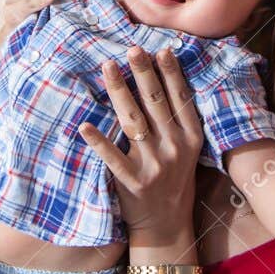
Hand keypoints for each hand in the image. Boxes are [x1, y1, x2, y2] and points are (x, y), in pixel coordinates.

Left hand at [78, 47, 203, 247]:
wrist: (166, 225)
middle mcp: (175, 147)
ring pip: (133, 121)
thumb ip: (178, 120)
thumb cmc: (174, 180)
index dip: (171, 73)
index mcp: (191, 137)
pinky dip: (98, 141)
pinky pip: (112, 157)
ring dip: (120, 91)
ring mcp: (154, 164)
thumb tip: (162, 80)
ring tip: (108, 67)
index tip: (161, 49)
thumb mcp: (187, 149)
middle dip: (144, 73)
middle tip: (132, 48)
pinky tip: (83, 126)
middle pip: (156, 103)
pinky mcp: (133, 181)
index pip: (180, 99)